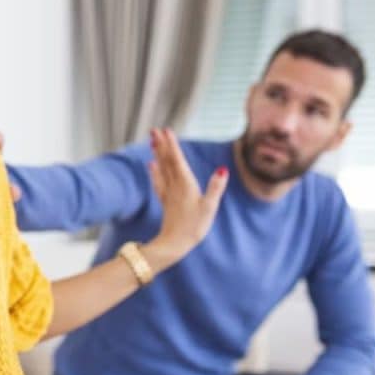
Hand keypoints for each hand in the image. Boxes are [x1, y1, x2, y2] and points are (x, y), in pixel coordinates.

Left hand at [145, 128, 227, 267]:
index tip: (166, 130)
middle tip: (154, 129)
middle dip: (161, 144)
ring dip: (157, 153)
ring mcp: (168, 193)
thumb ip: (216, 188)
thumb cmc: (194, 227)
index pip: (177, 160)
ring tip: (152, 141)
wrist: (173, 245)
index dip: (172, 145)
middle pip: (167, 161)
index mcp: (186, 184)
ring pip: (161, 168)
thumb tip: (223, 169)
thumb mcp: (209, 208)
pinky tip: (151, 165)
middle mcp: (175, 186)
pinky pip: (158, 181)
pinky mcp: (165, 201)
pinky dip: (154, 171)